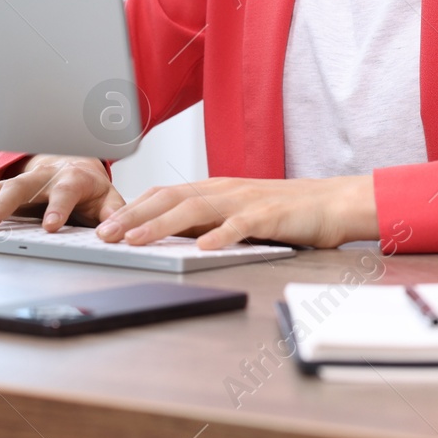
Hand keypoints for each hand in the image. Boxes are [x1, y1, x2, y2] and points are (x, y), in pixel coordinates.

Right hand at [0, 155, 124, 231]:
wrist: (73, 165)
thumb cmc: (89, 187)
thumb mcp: (109, 198)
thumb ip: (113, 213)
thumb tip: (115, 231)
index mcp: (71, 179)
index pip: (64, 192)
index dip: (58, 208)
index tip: (50, 226)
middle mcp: (41, 178)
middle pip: (20, 188)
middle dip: (3, 205)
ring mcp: (19, 184)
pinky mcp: (3, 192)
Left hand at [93, 175, 378, 249]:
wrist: (332, 202)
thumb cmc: (285, 212)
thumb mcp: (238, 213)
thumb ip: (208, 221)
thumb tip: (170, 237)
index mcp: (215, 189)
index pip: (165, 194)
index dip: (133, 208)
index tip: (106, 225)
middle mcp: (225, 190)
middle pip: (171, 198)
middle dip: (134, 216)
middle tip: (105, 234)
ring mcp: (246, 201)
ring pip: (196, 209)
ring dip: (162, 225)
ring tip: (136, 240)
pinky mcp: (269, 216)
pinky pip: (240, 225)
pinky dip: (220, 236)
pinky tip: (203, 248)